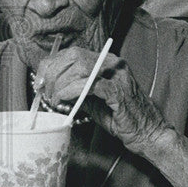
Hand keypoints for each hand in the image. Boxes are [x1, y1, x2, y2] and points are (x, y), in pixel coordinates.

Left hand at [35, 46, 171, 157]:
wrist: (148, 133)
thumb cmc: (121, 118)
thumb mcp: (93, 100)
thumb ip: (75, 90)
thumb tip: (50, 87)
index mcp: (105, 61)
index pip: (72, 53)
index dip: (51, 64)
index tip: (39, 80)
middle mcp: (112, 63)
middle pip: (73, 56)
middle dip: (53, 73)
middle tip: (45, 92)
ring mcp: (117, 75)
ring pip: (79, 68)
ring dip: (60, 84)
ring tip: (54, 99)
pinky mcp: (119, 91)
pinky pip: (89, 85)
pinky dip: (72, 91)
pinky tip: (65, 100)